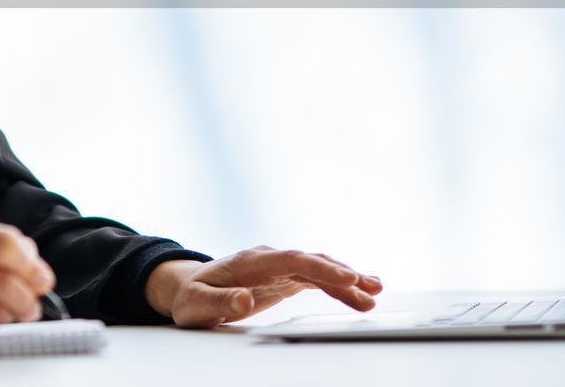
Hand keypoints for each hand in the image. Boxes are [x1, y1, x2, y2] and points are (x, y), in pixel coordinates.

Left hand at [144, 247, 381, 327]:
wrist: (189, 287)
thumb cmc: (191, 297)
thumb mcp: (197, 305)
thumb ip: (220, 302)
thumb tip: (244, 299)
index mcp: (251, 261)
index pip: (293, 260)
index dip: (320, 268)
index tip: (346, 277)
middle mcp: (269, 259)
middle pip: (312, 261)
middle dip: (342, 273)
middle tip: (371, 288)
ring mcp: (278, 267)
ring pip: (318, 269)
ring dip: (346, 279)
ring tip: (376, 292)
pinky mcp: (284, 278)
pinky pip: (316, 279)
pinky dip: (338, 284)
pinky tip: (360, 291)